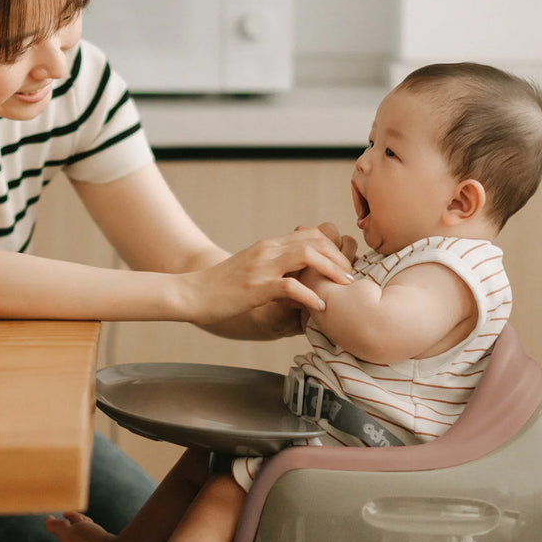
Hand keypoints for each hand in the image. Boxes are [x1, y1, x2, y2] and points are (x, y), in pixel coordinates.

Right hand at [184, 226, 353, 326]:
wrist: (191, 293)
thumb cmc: (221, 287)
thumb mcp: (252, 270)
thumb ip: (275, 268)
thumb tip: (299, 279)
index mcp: (269, 246)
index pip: (311, 234)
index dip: (334, 247)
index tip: (344, 266)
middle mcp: (268, 251)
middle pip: (315, 240)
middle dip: (339, 257)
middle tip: (350, 277)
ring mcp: (261, 267)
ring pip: (307, 255)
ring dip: (331, 270)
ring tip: (343, 287)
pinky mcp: (255, 287)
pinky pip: (290, 286)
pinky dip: (310, 296)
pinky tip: (319, 307)